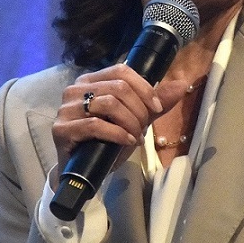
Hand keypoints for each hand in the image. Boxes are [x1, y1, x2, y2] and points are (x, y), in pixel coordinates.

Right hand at [51, 64, 189, 181]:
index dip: (144, 88)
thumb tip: (182, 84)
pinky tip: (126, 142)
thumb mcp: (136, 119)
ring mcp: (66, 108)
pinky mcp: (61, 129)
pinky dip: (117, 133)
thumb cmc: (108, 142)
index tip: (157, 108)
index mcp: (91, 80)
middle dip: (139, 110)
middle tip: (143, 129)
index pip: (122, 71)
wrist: (84, 171)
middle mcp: (76, 89)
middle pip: (118, 87)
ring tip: (135, 137)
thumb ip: (157, 103)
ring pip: (109, 104)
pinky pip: (96, 125)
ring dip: (130, 122)